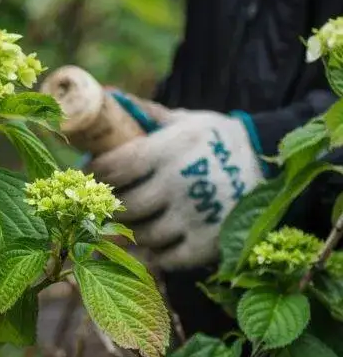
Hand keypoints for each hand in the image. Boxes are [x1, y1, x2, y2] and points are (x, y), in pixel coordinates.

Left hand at [89, 95, 264, 269]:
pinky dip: (154, 255)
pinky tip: (150, 244)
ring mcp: (194, 216)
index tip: (88, 173)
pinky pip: (168, 259)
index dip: (94, 173)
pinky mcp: (209, 242)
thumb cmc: (214, 138)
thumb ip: (146, 113)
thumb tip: (109, 96)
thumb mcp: (183, 120)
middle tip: (100, 203)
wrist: (268, 161)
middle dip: (108, 206)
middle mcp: (178, 184)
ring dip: (129, 231)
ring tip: (124, 222)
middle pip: (125, 206)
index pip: (114, 167)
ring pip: (143, 235)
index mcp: (167, 151)